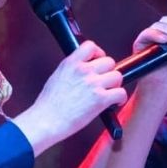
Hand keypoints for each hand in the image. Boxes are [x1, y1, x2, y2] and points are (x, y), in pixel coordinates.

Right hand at [12, 39, 126, 155]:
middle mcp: (83, 70)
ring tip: (109, 93)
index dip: (98, 53)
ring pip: (117, 76)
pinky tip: (114, 103)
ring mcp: (93, 84)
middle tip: (104, 82)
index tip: (98, 61)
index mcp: (71, 63)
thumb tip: (85, 68)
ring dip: (115, 85)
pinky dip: (120, 99)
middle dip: (108, 72)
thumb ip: (72, 69)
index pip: (91, 46)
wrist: (46, 121)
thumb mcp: (57, 77)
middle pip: (109, 62)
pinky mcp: (100, 99)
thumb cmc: (48, 105)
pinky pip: (121, 93)